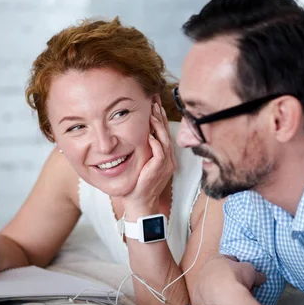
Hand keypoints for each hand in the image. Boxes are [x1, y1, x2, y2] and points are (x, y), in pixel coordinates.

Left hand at [122, 100, 176, 217]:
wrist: (140, 203)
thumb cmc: (137, 185)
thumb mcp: (140, 164)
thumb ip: (142, 151)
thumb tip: (135, 136)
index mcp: (164, 157)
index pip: (163, 133)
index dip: (160, 118)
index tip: (155, 104)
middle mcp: (168, 159)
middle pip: (166, 132)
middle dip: (160, 116)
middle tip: (155, 101)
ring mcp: (166, 164)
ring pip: (165, 140)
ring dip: (158, 126)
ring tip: (153, 112)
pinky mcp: (160, 169)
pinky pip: (160, 152)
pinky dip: (155, 142)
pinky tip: (150, 134)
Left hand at [192, 255, 266, 304]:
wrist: (224, 299)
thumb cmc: (236, 279)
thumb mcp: (250, 271)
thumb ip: (255, 272)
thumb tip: (261, 277)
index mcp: (215, 259)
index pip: (227, 259)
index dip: (237, 265)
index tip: (243, 272)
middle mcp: (203, 270)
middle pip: (217, 273)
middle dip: (227, 279)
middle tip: (238, 286)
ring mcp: (198, 285)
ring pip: (211, 287)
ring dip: (219, 291)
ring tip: (232, 298)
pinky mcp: (197, 299)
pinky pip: (207, 299)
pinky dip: (214, 302)